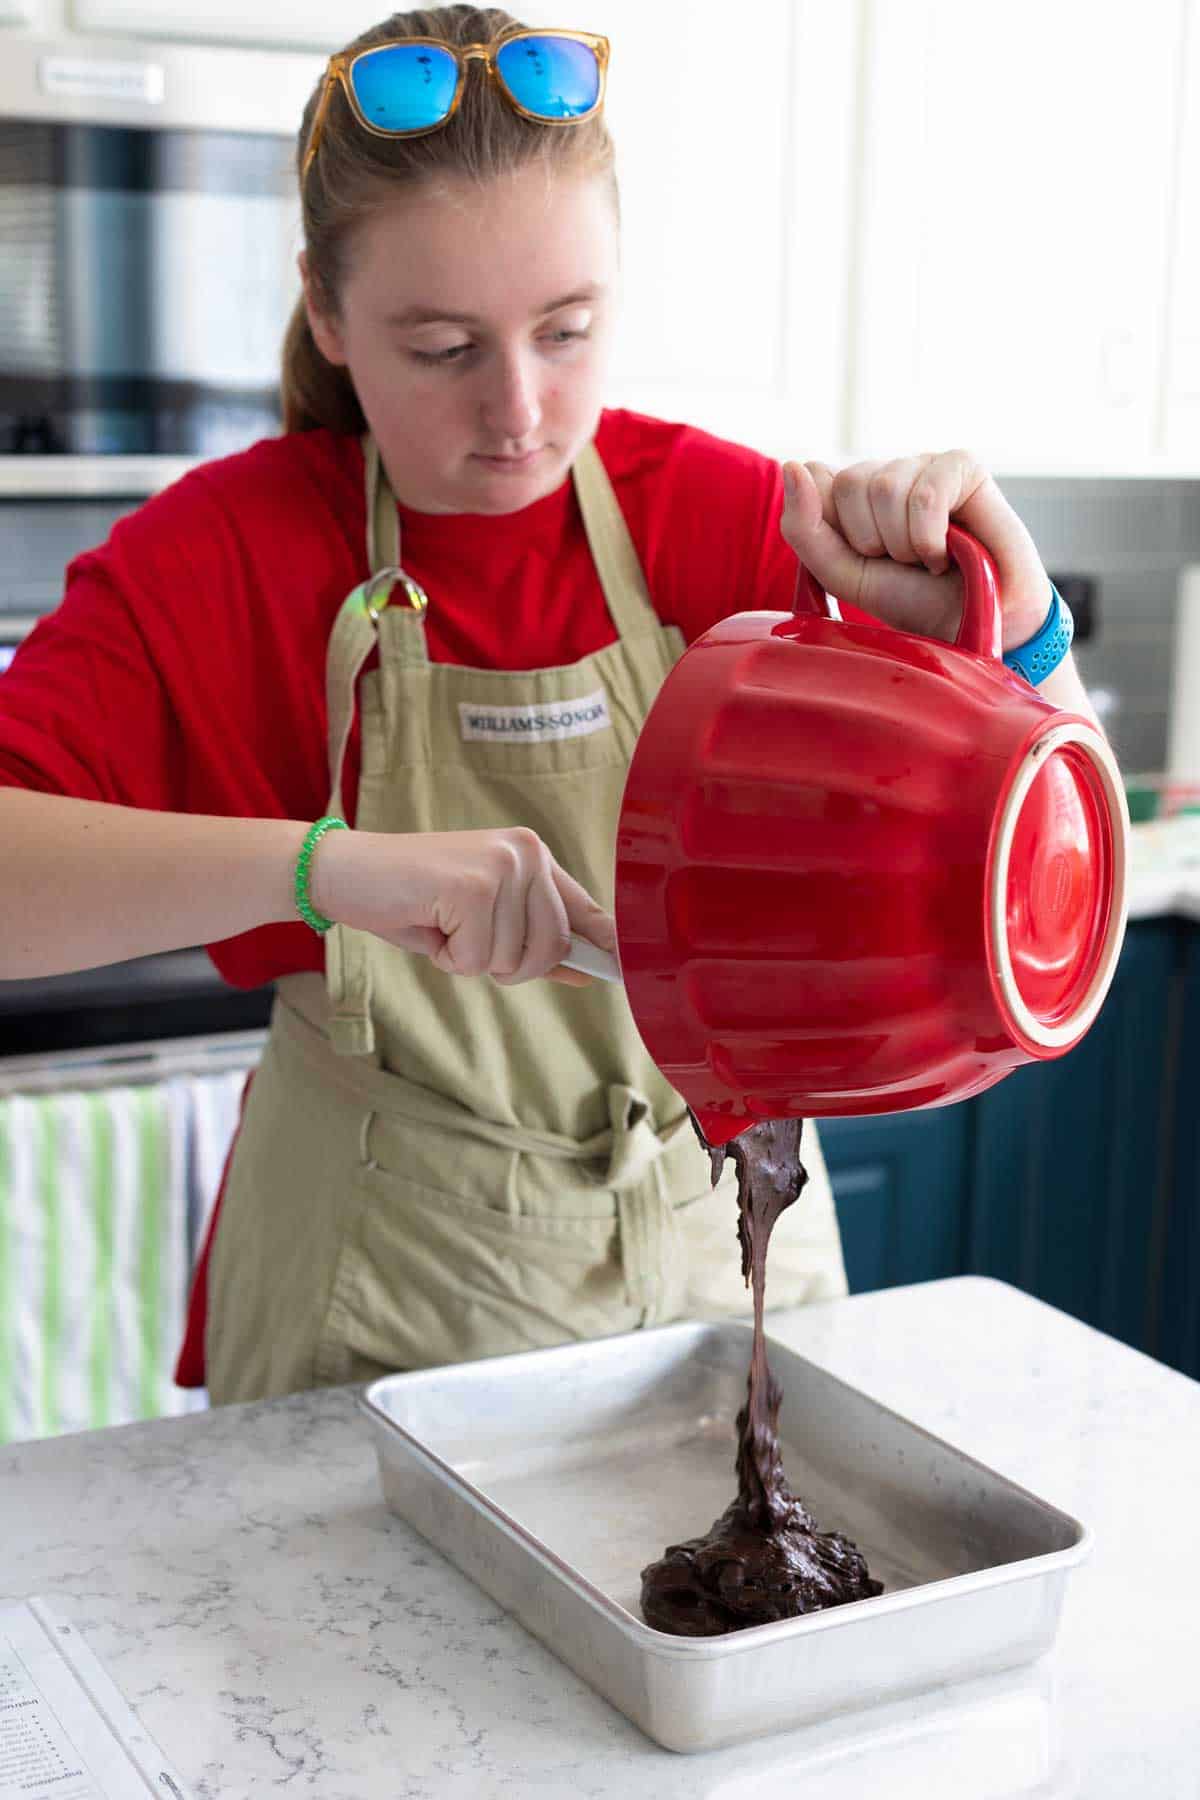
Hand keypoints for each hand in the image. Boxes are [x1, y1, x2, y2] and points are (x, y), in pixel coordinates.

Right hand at [308, 825, 614, 986]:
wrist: (345, 872)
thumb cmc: (412, 899)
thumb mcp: (481, 920)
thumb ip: (531, 938)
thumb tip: (586, 971)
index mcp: (532, 854)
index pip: (585, 908)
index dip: (605, 943)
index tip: (625, 965)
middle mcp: (526, 852)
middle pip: (551, 948)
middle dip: (507, 965)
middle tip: (464, 939)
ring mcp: (501, 866)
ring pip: (511, 959)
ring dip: (470, 959)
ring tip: (441, 923)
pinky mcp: (472, 886)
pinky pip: (475, 959)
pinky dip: (448, 958)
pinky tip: (427, 922)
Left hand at [780, 449, 1051, 651]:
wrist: (973, 623)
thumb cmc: (913, 599)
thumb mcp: (845, 575)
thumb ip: (806, 527)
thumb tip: (795, 464)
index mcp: (854, 495)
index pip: (818, 486)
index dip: (842, 536)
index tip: (869, 561)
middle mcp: (887, 472)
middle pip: (850, 484)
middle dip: (873, 540)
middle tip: (903, 562)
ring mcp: (924, 465)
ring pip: (886, 488)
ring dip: (904, 544)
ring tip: (928, 559)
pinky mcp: (963, 466)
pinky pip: (925, 495)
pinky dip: (931, 538)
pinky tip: (948, 551)